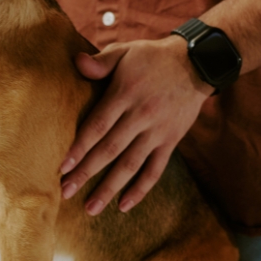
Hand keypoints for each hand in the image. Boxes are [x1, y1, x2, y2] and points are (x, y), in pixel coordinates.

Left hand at [60, 36, 212, 214]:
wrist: (197, 63)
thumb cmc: (152, 57)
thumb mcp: (126, 52)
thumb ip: (100, 62)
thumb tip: (76, 62)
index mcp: (125, 93)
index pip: (98, 125)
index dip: (80, 147)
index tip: (62, 167)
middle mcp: (141, 116)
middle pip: (110, 150)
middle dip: (86, 173)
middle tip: (65, 192)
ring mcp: (158, 131)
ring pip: (130, 165)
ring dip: (109, 188)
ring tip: (90, 208)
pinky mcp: (171, 141)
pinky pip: (155, 170)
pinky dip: (141, 189)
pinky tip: (124, 205)